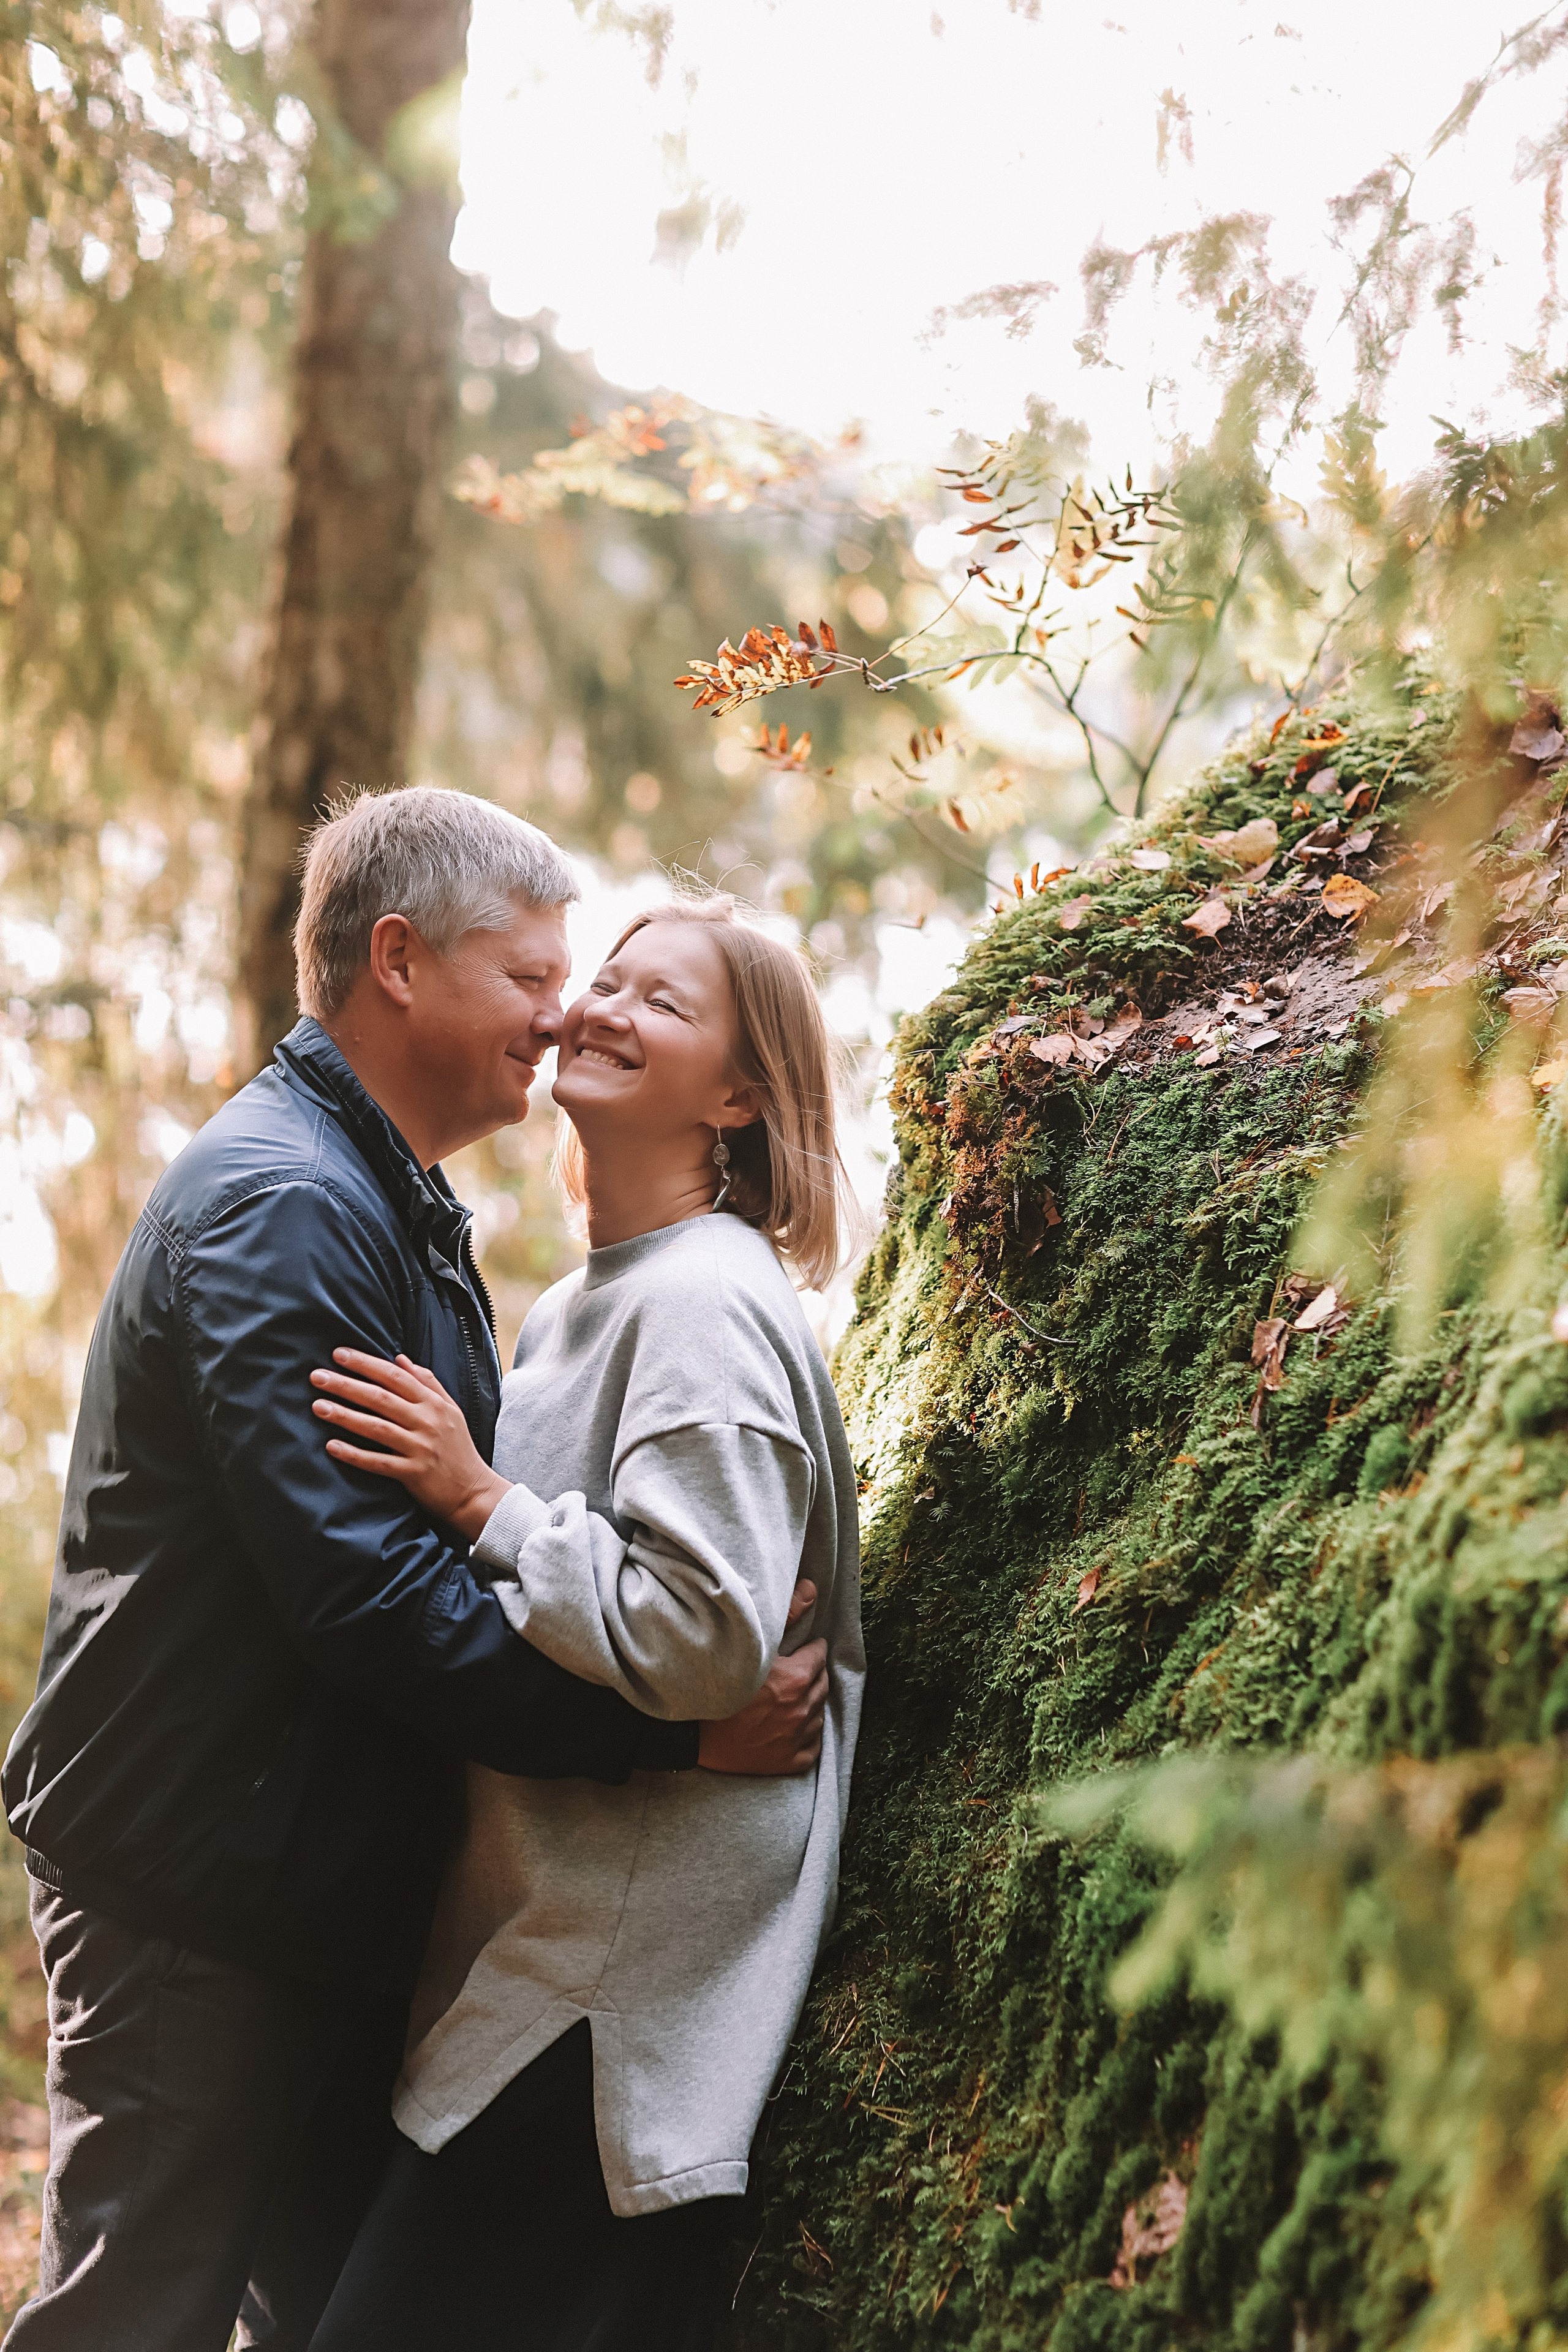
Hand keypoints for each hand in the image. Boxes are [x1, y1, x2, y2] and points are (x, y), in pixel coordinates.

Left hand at [310, 1349, 510, 1540]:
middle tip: (317, 1376)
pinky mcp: (413, 1473)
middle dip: (346, 1385)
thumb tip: (400, 1359)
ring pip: (377, 1427)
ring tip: (318, 1406)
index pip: (395, 1376)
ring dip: (345, 1416)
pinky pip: (378, 1462)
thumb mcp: (450, 1410)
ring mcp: (420, 1448)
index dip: (366, 1363)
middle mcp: (427, 1422)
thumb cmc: (458, 1448)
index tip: (338, 1354)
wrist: (474, 1491)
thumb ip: (427, 1382)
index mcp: (433, 1403)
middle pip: (381, 1398)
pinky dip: (354, 1454)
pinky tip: (332, 1446)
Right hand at [698, 1581, 827, 1775]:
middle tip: (792, 1671)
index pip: (818, 1655)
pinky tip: (788, 1726)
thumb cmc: (715, 1683)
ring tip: (788, 1698)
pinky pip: (812, 1746)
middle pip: (821, 1684)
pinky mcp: (789, 1762)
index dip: (807, 1650)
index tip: (797, 1651)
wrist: (689, 1734)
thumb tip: (812, 1589)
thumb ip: (786, 1614)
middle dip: (810, 1674)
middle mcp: (801, 1709)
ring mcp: (796, 1738)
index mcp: (795, 1679)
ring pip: (818, 1713)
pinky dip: (805, 1735)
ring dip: (808, 1703)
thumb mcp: (749, 1644)